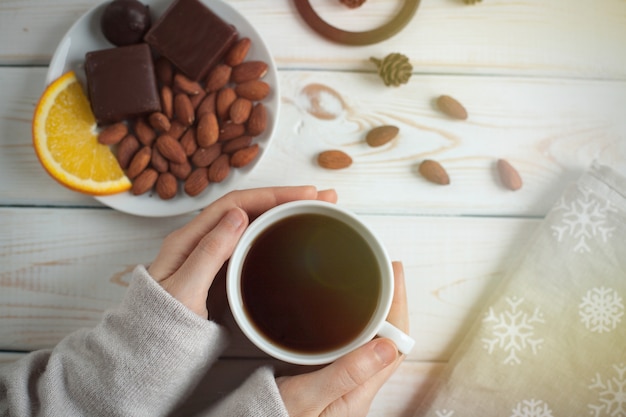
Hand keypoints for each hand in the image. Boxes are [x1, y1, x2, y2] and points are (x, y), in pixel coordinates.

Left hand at [148, 186, 337, 316]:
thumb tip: (239, 215)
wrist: (144, 353)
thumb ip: (209, 252)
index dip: (272, 194)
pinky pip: (249, 243)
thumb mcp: (184, 290)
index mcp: (188, 238)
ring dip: (282, 213)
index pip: (236, 203)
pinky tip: (288, 236)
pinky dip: (273, 233)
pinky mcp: (218, 271)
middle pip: (247, 208)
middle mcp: (200, 240)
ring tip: (314, 210)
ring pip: (250, 224)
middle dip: (285, 199)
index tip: (304, 195)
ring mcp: (209, 255)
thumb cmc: (158, 324)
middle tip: (322, 198)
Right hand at [276, 261, 408, 416]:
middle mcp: (358, 388)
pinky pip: (352, 349)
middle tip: (386, 269)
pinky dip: (355, 326)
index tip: (394, 273)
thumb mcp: (307, 398)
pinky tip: (345, 315)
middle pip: (388, 339)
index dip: (398, 306)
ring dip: (376, 313)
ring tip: (373, 284)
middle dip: (391, 303)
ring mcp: (344, 386)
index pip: (395, 344)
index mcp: (359, 392)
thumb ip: (345, 374)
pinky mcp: (328, 383)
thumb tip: (388, 346)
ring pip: (372, 343)